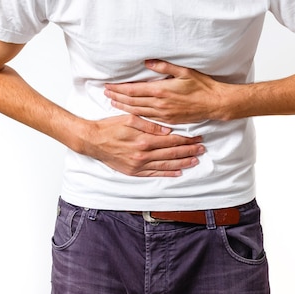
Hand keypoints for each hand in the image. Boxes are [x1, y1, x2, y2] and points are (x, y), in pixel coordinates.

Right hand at [83, 113, 204, 176]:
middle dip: (189, 151)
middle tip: (202, 149)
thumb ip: (150, 125)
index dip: (186, 139)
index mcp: (144, 140)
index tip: (197, 138)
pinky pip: (154, 174)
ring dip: (182, 163)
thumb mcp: (129, 119)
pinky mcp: (133, 171)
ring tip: (195, 161)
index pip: (171, 140)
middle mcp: (143, 155)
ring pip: (165, 165)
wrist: (92, 141)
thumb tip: (168, 130)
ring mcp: (138, 165)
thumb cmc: (109, 127)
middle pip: (172, 153)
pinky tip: (177, 172)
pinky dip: (167, 173)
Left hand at [104, 60, 226, 123]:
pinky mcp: (168, 121)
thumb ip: (164, 66)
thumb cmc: (201, 86)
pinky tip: (129, 112)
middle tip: (105, 93)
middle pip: (131, 101)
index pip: (133, 90)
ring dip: (123, 107)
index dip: (119, 88)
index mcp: (161, 90)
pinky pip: (147, 119)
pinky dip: (135, 115)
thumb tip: (147, 63)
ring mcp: (163, 114)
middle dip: (116, 97)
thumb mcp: (184, 71)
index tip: (109, 85)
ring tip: (112, 102)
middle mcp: (159, 104)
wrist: (214, 104)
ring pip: (137, 111)